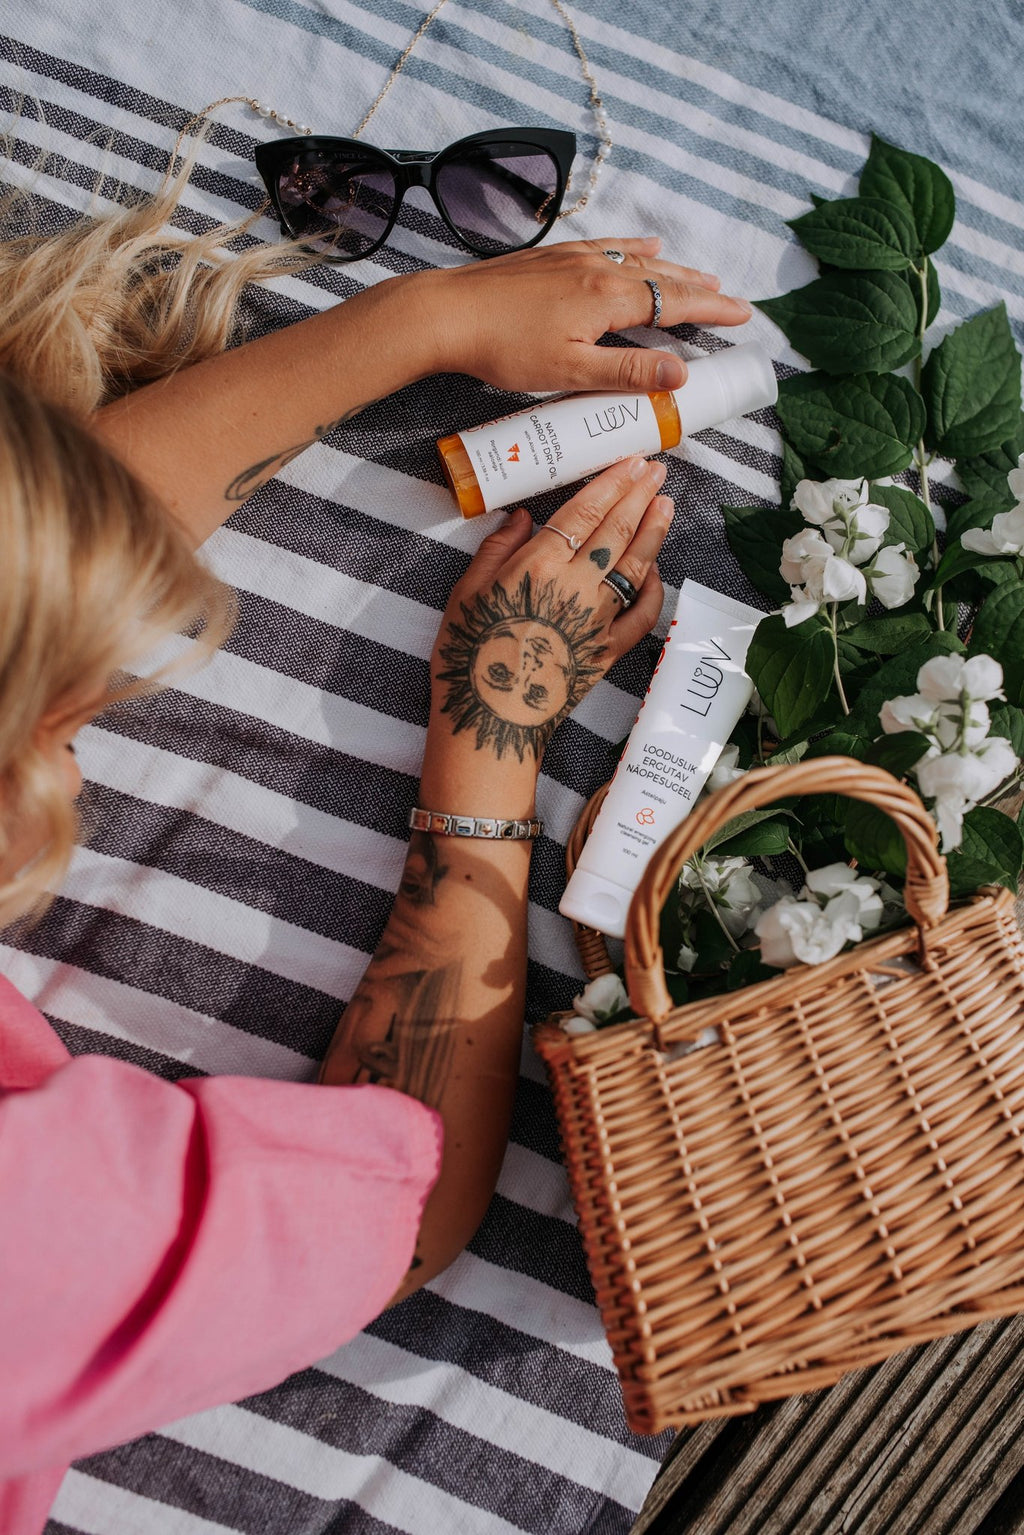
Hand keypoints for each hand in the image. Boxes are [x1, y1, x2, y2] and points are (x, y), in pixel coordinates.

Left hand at [414, 236, 750, 396]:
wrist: (445, 313)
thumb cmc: (503, 348)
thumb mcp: (571, 371)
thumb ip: (628, 371)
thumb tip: (681, 374)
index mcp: (608, 298)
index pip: (676, 303)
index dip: (712, 309)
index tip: (743, 314)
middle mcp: (597, 269)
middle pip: (662, 277)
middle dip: (699, 288)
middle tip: (730, 297)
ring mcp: (572, 258)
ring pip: (635, 259)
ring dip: (671, 268)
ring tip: (698, 273)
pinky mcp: (550, 257)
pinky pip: (605, 246)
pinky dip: (631, 247)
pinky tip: (639, 245)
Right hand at [421, 456, 670, 811]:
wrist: (488, 721)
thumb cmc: (468, 658)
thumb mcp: (465, 593)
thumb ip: (497, 550)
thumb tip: (525, 517)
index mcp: (538, 565)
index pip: (586, 511)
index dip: (612, 483)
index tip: (632, 462)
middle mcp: (575, 586)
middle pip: (617, 530)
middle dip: (641, 496)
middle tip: (658, 471)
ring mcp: (598, 620)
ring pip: (637, 566)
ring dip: (655, 532)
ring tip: (666, 505)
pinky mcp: (609, 652)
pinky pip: (643, 615)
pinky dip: (655, 589)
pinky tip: (657, 571)